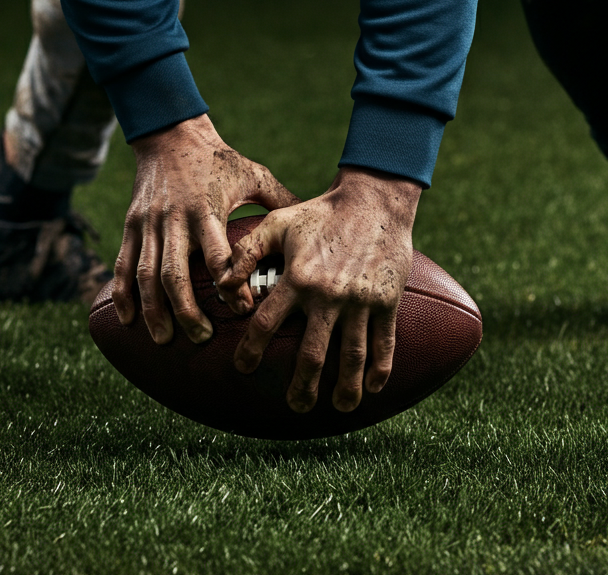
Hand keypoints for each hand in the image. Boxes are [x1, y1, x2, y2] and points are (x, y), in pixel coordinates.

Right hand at [114, 114, 298, 344]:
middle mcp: (175, 219)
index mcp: (206, 210)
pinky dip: (123, 292)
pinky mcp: (132, 223)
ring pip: (147, 274)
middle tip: (202, 338)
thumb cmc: (218, 158)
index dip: (231, 287)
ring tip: (165, 339)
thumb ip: (280, 200)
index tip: (245, 311)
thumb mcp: (253, 174)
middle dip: (187, 311)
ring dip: (154, 310)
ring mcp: (150, 223)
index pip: (217, 257)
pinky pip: (124, 262)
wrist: (170, 134)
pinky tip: (129, 318)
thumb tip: (313, 222)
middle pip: (175, 274)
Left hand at [219, 166, 419, 413]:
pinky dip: (380, 369)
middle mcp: (328, 296)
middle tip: (296, 406)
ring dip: (346, 387)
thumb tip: (221, 284)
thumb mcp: (278, 223)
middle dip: (302, 386)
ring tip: (340, 408)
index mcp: (297, 278)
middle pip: (313, 354)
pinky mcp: (386, 301)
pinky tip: (373, 389)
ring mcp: (360, 301)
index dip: (250, 350)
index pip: (266, 323)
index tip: (243, 368)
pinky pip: (384, 342)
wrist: (373, 200)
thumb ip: (246, 252)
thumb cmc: (320, 212)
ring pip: (352, 356)